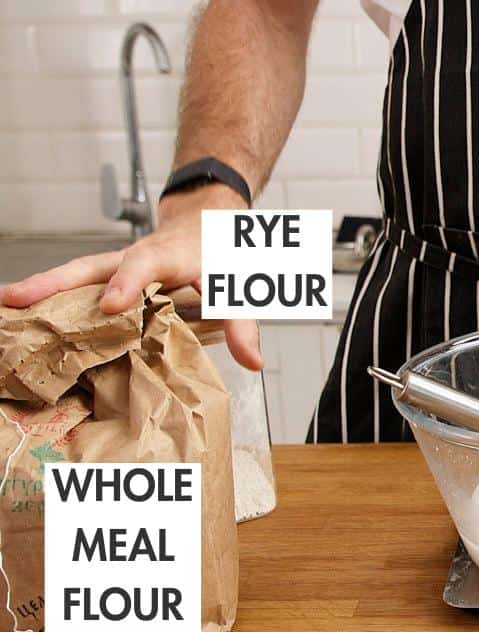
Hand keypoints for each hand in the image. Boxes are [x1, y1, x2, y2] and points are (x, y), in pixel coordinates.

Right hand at [0, 183, 263, 370]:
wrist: (208, 221)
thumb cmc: (220, 253)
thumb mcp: (239, 284)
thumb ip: (243, 321)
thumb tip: (252, 361)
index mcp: (170, 255)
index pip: (147, 265)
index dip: (128, 283)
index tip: (111, 305)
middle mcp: (136, 257)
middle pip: (92, 266)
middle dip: (55, 282)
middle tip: (18, 297)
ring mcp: (117, 265)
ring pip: (76, 274)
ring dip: (41, 289)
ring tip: (6, 304)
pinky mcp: (108, 275)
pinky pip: (76, 285)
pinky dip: (50, 297)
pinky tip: (23, 314)